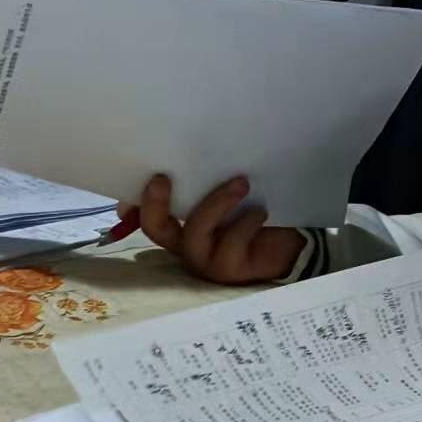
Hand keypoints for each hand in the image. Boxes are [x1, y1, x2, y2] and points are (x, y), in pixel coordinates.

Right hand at [137, 174, 306, 284]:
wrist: (289, 242)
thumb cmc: (252, 208)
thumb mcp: (226, 188)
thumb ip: (203, 178)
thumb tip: (186, 152)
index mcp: (178, 221)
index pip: (143, 213)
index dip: (133, 202)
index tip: (144, 176)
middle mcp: (184, 242)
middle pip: (156, 228)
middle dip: (154, 204)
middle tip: (162, 178)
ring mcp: (204, 259)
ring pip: (195, 233)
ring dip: (217, 203)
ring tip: (242, 184)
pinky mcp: (228, 269)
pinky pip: (230, 243)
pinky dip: (245, 222)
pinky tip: (260, 212)